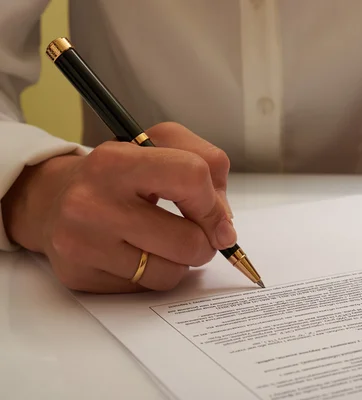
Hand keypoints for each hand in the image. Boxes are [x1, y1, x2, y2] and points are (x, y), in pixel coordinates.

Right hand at [2, 122, 233, 292]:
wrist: (54, 198)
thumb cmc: (119, 173)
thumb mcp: (162, 145)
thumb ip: (208, 166)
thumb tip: (224, 228)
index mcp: (116, 161)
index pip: (192, 177)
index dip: (214, 203)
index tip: (216, 217)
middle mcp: (91, 202)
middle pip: (188, 240)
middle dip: (204, 242)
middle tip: (192, 233)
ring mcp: (82, 243)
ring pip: (171, 272)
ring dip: (181, 261)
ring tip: (163, 241)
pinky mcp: (79, 275)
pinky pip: (146, 288)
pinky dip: (154, 274)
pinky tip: (137, 254)